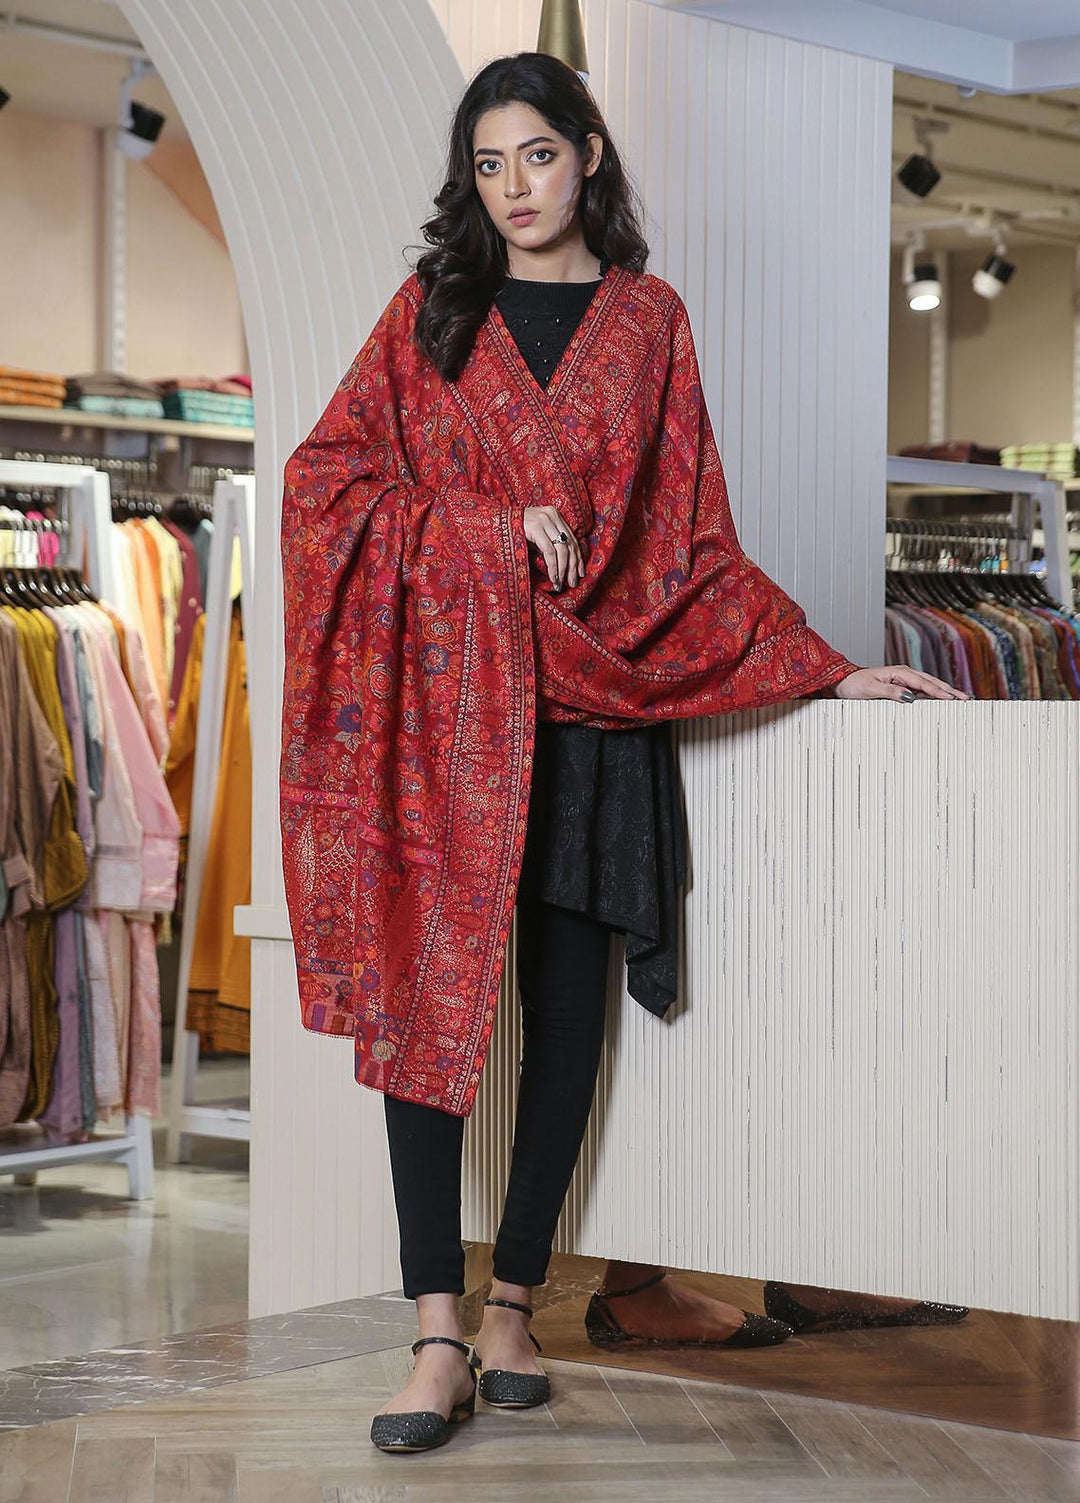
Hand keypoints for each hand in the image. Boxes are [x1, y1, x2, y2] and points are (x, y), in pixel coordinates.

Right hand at [523, 505, 584, 591]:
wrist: (494, 522)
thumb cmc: (515, 532)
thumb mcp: (537, 534)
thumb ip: (550, 542)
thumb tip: (566, 565)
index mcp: (554, 514)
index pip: (572, 538)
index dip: (578, 557)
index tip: (580, 573)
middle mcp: (551, 514)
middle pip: (569, 544)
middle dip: (573, 566)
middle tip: (573, 582)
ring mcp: (544, 520)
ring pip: (562, 549)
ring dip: (563, 570)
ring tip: (561, 583)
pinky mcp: (535, 527)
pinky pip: (549, 552)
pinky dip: (553, 567)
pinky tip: (554, 577)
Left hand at [834, 667, 969, 701]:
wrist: (843, 681)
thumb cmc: (855, 685)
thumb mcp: (871, 690)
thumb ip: (891, 692)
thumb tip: (910, 697)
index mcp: (899, 672)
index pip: (924, 683)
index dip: (939, 692)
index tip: (953, 699)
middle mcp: (904, 673)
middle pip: (931, 682)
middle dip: (949, 690)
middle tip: (966, 699)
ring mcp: (903, 679)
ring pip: (928, 685)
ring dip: (944, 691)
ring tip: (960, 699)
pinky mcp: (901, 685)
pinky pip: (921, 689)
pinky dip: (933, 694)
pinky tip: (941, 700)